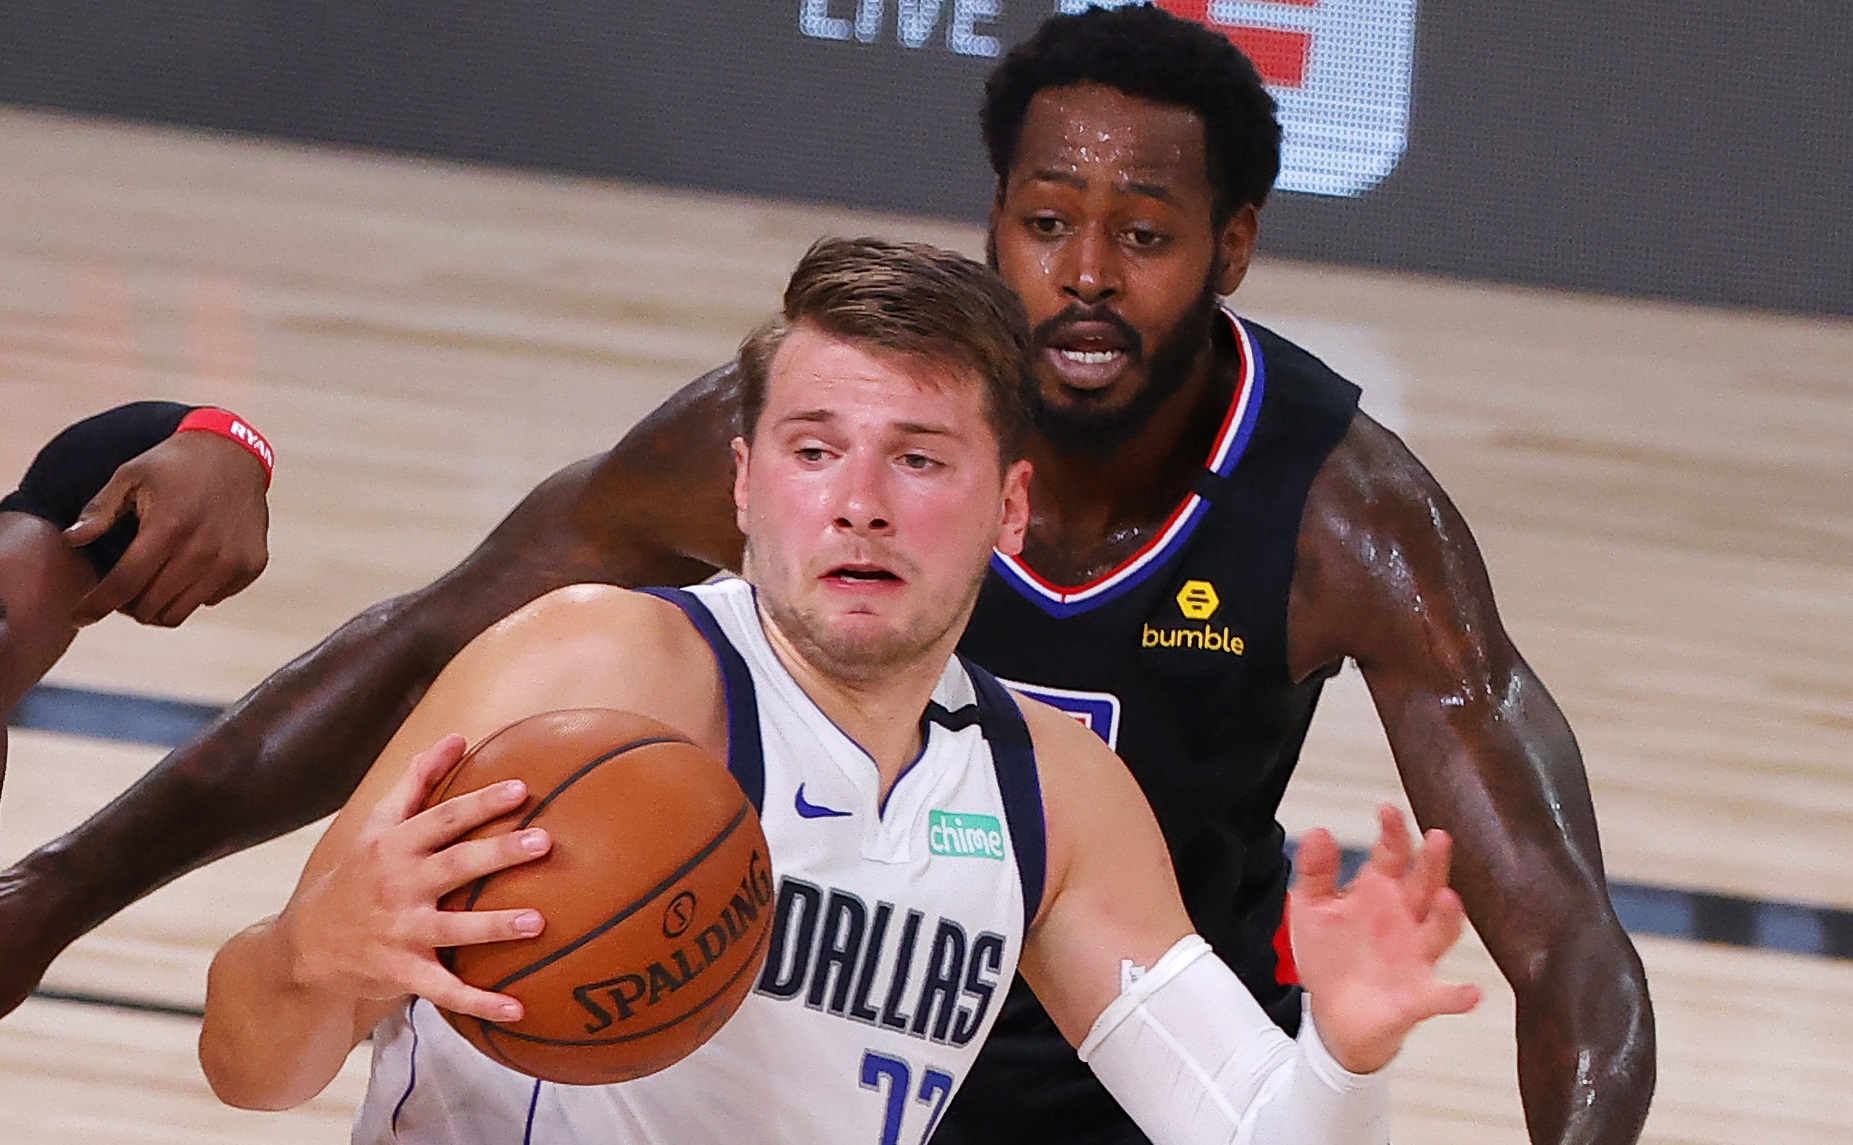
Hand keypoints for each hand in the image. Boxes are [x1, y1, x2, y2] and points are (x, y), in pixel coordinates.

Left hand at [67, 428, 270, 626]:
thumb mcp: (130, 475)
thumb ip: (99, 510)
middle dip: (125, 606)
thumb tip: (72, 539)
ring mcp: (231, 561)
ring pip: (179, 613)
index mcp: (168, 527)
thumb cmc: (175, 464)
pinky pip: (209, 600)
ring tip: (148, 585)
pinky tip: (186, 569)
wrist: (235, 452)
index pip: (124, 585)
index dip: (96, 606)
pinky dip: (191, 593)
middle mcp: (203, 550)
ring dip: (156, 605)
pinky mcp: (251, 565)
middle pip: (150, 607)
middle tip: (120, 590)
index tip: (79, 616)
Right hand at [280, 735, 551, 1021]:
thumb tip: (457, 736)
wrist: (306, 945)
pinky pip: (444, 991)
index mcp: (395, 846)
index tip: (522, 789)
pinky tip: (518, 1008)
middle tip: (543, 842)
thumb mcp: (378, 825)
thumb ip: (417, 781)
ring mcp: (399, 932)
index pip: (442, 819)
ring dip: (494, 926)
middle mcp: (398, 886)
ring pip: (452, 929)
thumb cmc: (358, 874)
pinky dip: (480, 1002)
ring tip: (539, 921)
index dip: (479, 803)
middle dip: (498, 854)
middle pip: (454, 866)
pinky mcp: (401, 973)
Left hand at [1290, 805, 1481, 1073]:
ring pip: (1439, 932)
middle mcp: (1405, 920)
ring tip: (1447, 898)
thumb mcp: (1312, 908)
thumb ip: (1316, 872)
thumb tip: (1319, 831)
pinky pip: (1443, 995)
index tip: (1387, 810)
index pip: (1392, 854)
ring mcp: (1416, 957)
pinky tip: (1471, 993)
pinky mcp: (1419, 996)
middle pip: (1425, 885)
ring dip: (1446, 917)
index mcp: (1380, 892)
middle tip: (1437, 837)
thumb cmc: (1331, 957)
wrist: (1333, 1016)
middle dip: (1432, 862)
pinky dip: (1458, 996)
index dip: (1392, 832)